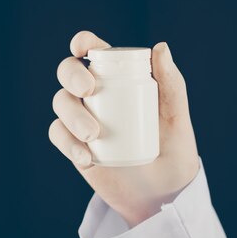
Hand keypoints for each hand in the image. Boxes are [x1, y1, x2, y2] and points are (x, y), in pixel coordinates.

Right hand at [49, 31, 199, 226]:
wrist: (162, 194)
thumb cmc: (174, 150)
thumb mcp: (177, 118)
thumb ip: (172, 85)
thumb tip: (161, 47)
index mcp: (121, 79)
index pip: (96, 52)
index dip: (83, 43)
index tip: (82, 47)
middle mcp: (97, 95)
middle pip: (69, 73)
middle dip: (71, 75)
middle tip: (88, 90)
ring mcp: (83, 120)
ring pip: (61, 103)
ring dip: (71, 114)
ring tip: (93, 135)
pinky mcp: (75, 146)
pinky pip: (59, 135)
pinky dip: (67, 142)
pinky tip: (86, 156)